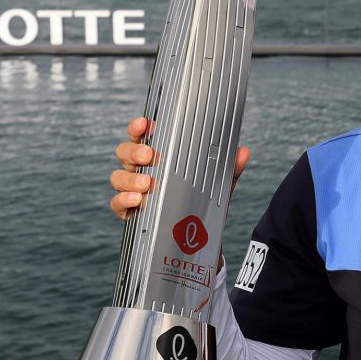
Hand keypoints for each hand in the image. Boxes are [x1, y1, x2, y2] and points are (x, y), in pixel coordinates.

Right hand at [109, 116, 250, 219]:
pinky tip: (137, 202)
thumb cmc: (202, 198)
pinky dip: (124, 201)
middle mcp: (142, 168)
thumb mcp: (218, 183)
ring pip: (119, 177)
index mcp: (159, 155)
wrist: (197, 235)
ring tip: (148, 184)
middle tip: (150, 156)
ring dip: (130, 178)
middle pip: (125, 152)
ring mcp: (133, 189)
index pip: (142, 135)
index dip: (139, 127)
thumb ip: (230, 168)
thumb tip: (243, 152)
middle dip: (134, 151)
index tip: (145, 124)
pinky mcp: (129, 211)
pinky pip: (117, 204)